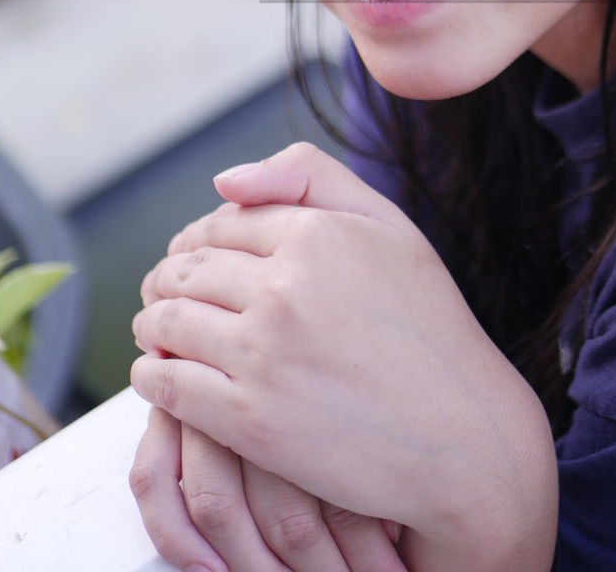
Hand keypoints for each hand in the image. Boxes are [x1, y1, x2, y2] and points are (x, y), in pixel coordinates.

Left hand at [131, 142, 558, 571]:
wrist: (464, 437)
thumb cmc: (429, 327)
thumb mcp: (390, 226)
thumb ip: (311, 177)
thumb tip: (224, 182)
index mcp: (317, 233)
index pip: (220, 222)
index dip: (198, 239)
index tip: (193, 256)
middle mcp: (285, 287)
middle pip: (186, 269)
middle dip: (167, 278)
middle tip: (164, 294)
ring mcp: (264, 354)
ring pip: (168, 322)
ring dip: (152, 323)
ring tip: (157, 330)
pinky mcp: (250, 420)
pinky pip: (167, 384)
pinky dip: (151, 375)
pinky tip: (158, 375)